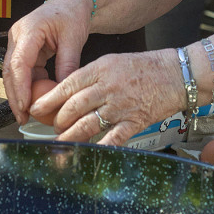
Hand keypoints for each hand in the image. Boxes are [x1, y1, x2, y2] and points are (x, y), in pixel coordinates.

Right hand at [3, 0, 93, 123]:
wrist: (71, 2)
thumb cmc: (72, 14)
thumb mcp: (74, 39)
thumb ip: (68, 65)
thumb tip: (63, 92)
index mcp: (29, 29)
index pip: (19, 63)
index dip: (20, 87)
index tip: (25, 106)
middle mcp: (18, 35)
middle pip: (9, 71)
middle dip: (14, 96)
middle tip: (22, 117)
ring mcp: (18, 42)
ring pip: (12, 73)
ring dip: (18, 94)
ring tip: (26, 114)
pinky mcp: (22, 49)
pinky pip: (21, 71)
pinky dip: (27, 86)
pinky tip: (34, 100)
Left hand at [26, 48, 182, 145]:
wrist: (176, 74)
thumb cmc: (145, 67)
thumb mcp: (112, 61)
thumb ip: (91, 75)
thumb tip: (67, 90)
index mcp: (100, 69)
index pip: (67, 85)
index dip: (48, 100)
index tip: (36, 108)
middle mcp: (108, 88)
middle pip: (74, 107)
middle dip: (58, 120)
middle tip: (52, 126)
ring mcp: (120, 106)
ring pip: (87, 124)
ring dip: (71, 135)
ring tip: (62, 140)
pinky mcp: (133, 122)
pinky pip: (112, 138)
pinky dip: (98, 147)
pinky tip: (87, 153)